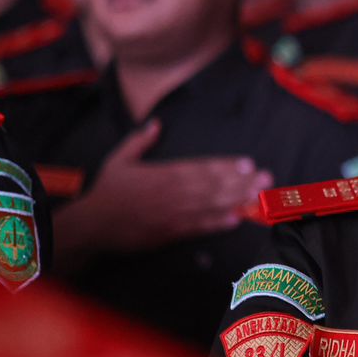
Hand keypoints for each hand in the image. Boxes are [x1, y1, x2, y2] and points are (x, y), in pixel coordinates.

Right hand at [54, 119, 273, 256]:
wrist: (92, 226)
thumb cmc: (107, 192)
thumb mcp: (119, 160)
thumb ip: (140, 141)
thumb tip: (156, 123)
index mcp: (163, 174)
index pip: (201, 168)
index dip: (226, 166)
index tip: (247, 163)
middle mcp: (172, 193)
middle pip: (213, 186)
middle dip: (241, 182)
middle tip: (266, 178)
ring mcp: (172, 214)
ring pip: (210, 206)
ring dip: (237, 201)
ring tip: (259, 196)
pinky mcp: (169, 233)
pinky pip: (198, 227)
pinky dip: (217, 224)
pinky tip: (236, 220)